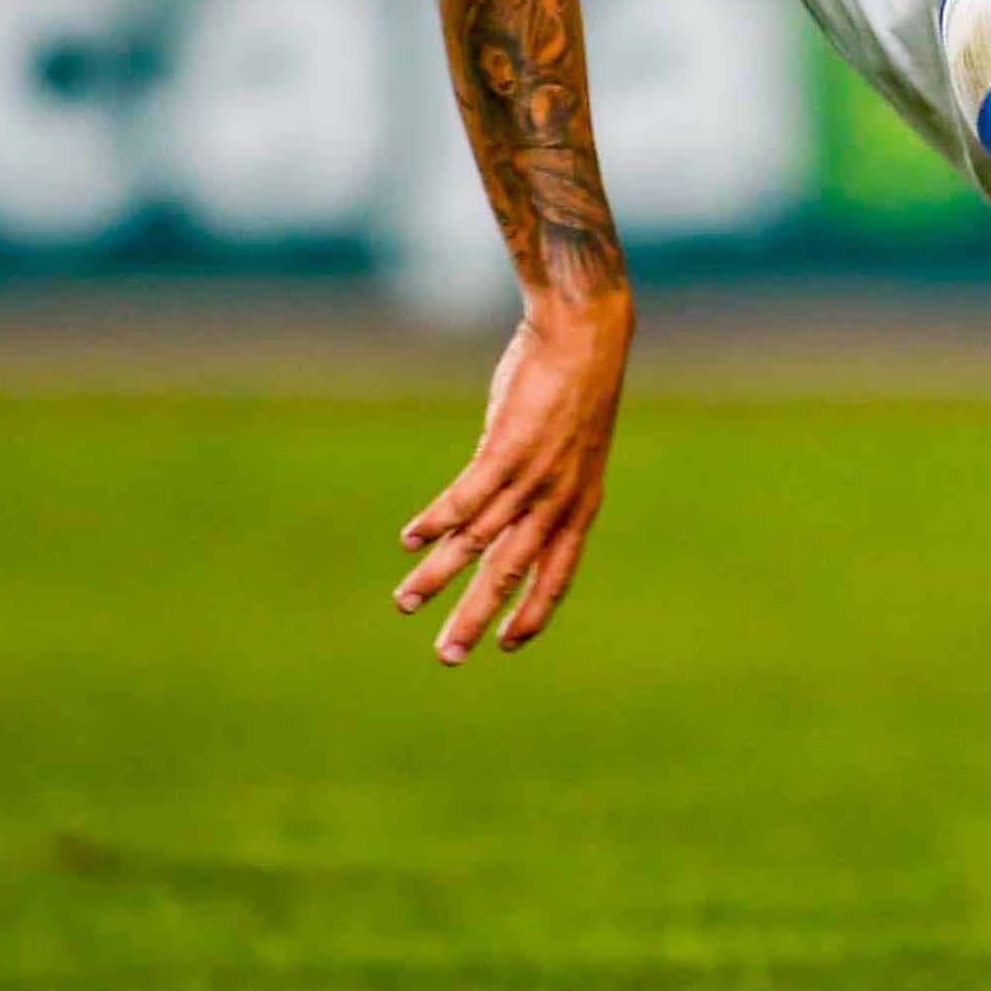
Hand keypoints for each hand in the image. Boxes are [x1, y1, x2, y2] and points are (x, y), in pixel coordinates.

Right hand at [396, 310, 627, 662]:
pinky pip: (465, 498)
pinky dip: (437, 522)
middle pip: (512, 573)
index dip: (533, 613)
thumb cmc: (571, 390)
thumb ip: (535, 491)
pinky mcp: (508, 449)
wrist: (585, 335)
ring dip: (439, 575)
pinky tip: (411, 541)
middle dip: (476, 617)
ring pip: (480, 541)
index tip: (509, 646)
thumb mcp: (566, 452)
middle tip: (447, 656)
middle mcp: (559, 501)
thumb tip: (490, 521)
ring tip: (405, 603)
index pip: (559, 576)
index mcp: (581, 506)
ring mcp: (534, 477)